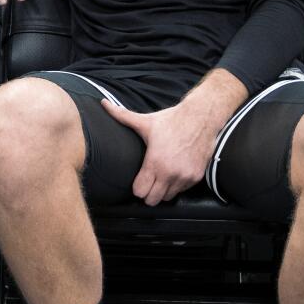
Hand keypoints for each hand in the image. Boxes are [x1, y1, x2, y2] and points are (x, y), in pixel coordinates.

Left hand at [101, 99, 224, 205]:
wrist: (200, 118)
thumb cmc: (171, 120)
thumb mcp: (145, 121)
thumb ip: (121, 115)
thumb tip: (103, 103)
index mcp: (155, 162)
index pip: (140, 191)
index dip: (136, 188)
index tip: (137, 182)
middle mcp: (171, 173)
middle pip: (153, 200)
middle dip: (148, 194)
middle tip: (146, 183)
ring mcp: (185, 176)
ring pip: (168, 197)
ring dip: (163, 191)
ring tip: (159, 179)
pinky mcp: (197, 177)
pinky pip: (182, 190)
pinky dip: (177, 186)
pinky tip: (173, 174)